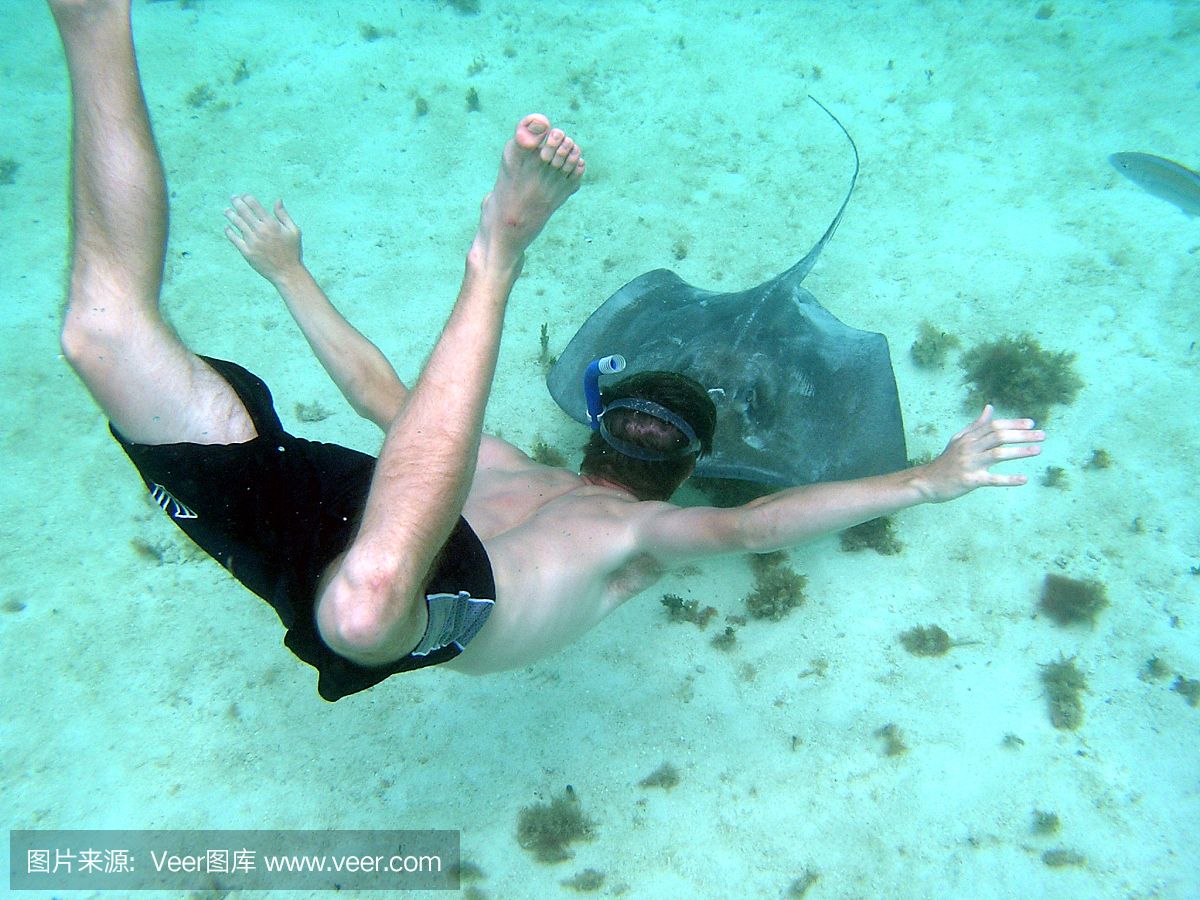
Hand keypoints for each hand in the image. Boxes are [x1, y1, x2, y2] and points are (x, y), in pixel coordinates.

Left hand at [224, 195, 302, 283]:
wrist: (287, 273)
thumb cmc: (292, 251)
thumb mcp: (294, 231)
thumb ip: (284, 215)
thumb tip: (278, 200)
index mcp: (272, 224)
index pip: (255, 205)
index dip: (247, 198)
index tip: (244, 196)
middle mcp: (260, 231)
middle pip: (244, 212)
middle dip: (236, 202)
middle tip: (233, 198)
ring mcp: (252, 242)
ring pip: (237, 223)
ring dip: (231, 215)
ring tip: (227, 211)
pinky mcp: (247, 252)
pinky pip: (234, 239)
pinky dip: (229, 232)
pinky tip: (228, 228)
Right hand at [919, 405, 1045, 502]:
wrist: (927, 482)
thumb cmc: (945, 461)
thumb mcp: (958, 440)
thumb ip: (976, 425)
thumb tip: (990, 408)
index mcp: (968, 437)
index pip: (994, 425)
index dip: (1013, 423)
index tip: (1031, 423)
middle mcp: (969, 448)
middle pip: (999, 436)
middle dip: (1022, 435)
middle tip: (1042, 435)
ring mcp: (970, 464)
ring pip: (998, 454)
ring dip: (1020, 451)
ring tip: (1038, 450)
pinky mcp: (971, 481)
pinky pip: (993, 480)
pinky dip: (1009, 479)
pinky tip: (1024, 479)